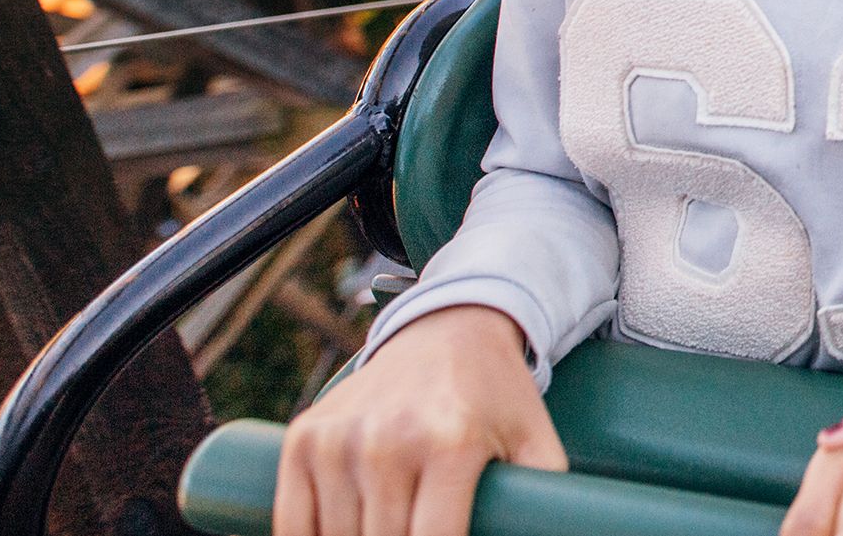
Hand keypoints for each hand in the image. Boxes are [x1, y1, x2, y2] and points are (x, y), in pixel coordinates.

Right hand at [276, 304, 566, 535]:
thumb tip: (551, 534)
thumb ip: (545, 501)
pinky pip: (290, 524)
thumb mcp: (536, 443)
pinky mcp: (304, 437)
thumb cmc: (497, 398)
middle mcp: (391, 440)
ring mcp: (341, 438)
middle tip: (420, 530)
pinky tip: (341, 532)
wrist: (450, 328)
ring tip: (393, 525)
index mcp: (453, 444)